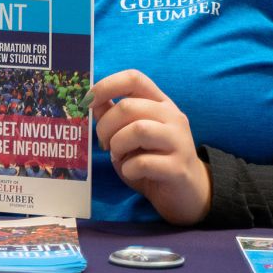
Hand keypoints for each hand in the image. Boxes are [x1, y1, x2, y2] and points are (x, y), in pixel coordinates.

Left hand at [90, 70, 210, 225]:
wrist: (185, 193)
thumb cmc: (151, 159)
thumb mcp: (127, 134)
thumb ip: (111, 114)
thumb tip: (90, 98)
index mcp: (159, 103)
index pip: (134, 78)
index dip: (106, 86)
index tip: (87, 102)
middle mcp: (173, 117)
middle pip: (128, 106)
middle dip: (105, 126)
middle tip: (104, 144)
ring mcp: (179, 141)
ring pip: (138, 130)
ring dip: (117, 145)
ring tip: (119, 156)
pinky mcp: (179, 167)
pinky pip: (143, 162)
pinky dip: (128, 168)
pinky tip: (131, 172)